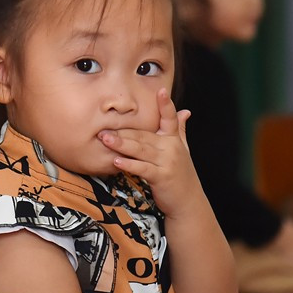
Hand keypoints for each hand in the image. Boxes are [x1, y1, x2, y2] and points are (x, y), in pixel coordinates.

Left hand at [101, 86, 201, 217]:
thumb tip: (186, 111)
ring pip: (141, 150)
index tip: (160, 91)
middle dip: (123, 131)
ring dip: (122, 144)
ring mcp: (167, 162)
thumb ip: (180, 130)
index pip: (169, 118)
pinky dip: (129, 164)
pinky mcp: (161, 177)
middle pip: (144, 135)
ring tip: (105, 139)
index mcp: (174, 140)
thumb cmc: (181, 175)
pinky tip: (116, 161)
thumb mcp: (184, 150)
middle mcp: (171, 148)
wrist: (188, 201)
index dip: (165, 105)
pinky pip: (142, 169)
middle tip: (104, 126)